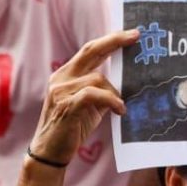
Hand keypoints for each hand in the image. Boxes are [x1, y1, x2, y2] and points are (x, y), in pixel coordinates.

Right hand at [30, 29, 136, 164]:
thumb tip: (126, 84)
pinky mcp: (66, 105)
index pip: (89, 50)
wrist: (50, 151)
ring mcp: (61, 90)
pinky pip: (94, 95)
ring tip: (121, 108)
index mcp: (66, 75)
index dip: (109, 40)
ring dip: (115, 93)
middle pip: (90, 51)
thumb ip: (102, 91)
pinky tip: (120, 111)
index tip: (130, 34)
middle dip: (114, 42)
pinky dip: (111, 100)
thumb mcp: (90, 106)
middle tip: (136, 37)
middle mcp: (61, 78)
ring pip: (97, 78)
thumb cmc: (72, 128)